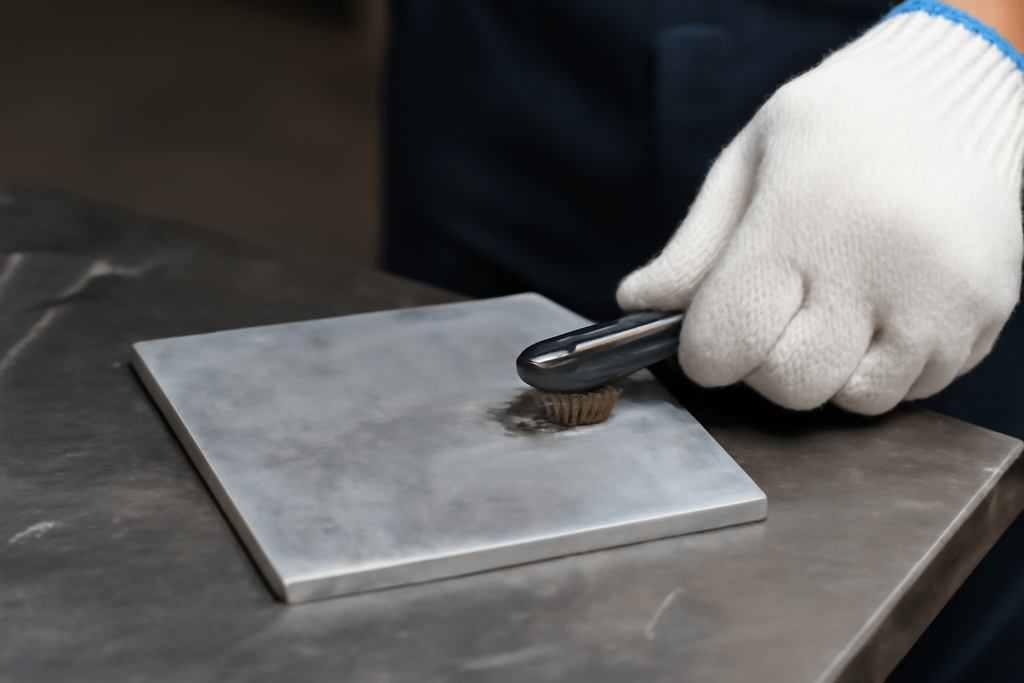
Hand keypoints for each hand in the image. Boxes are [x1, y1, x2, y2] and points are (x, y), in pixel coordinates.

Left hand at [617, 5, 1023, 413]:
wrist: (953, 92)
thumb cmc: (836, 126)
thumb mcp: (747, 163)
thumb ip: (693, 248)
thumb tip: (638, 307)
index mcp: (802, 220)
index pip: (726, 343)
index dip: (706, 349)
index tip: (713, 328)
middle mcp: (878, 265)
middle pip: (789, 383)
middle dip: (766, 362)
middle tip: (779, 311)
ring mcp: (940, 297)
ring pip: (855, 398)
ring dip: (831, 370)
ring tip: (836, 307)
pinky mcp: (983, 316)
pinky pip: (914, 388)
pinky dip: (886, 365)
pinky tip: (883, 310)